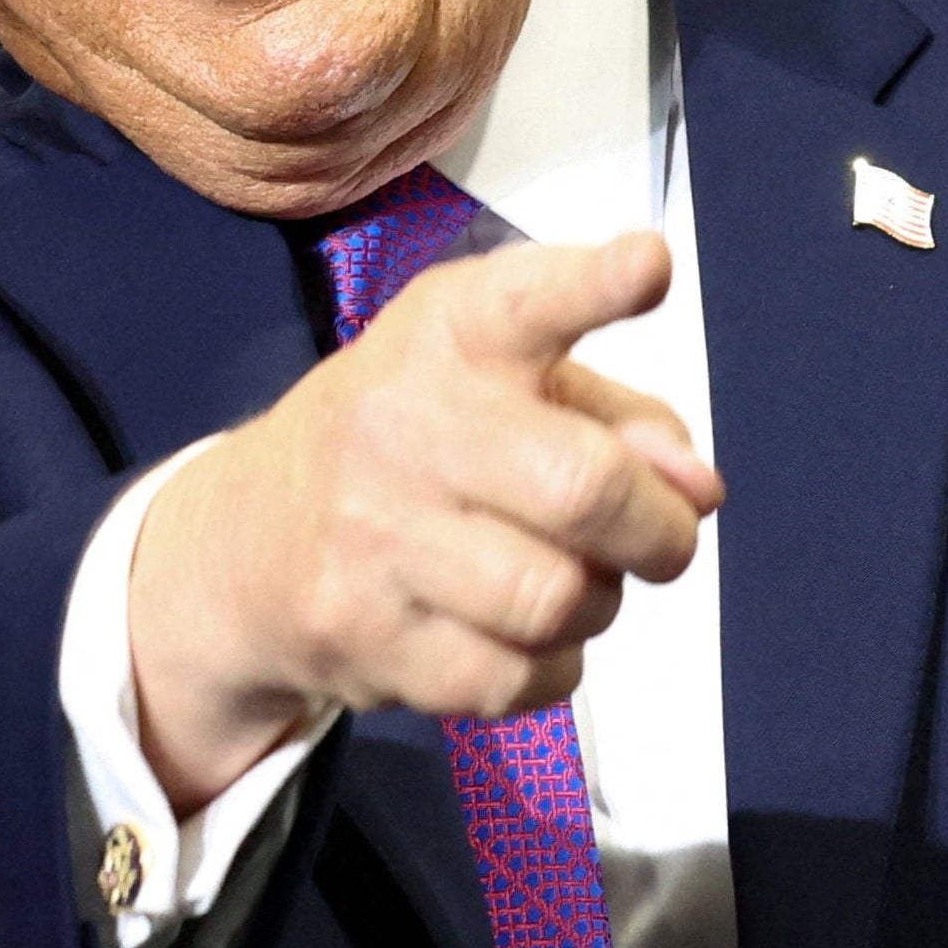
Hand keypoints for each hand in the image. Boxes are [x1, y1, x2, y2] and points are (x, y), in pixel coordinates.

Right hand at [124, 230, 724, 811]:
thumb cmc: (415, 440)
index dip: (596, 284)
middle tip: (663, 538)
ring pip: (557, 600)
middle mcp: (403, 421)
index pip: (526, 299)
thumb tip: (698, 490)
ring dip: (599, 603)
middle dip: (658, 530)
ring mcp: (373, 535)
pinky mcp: (362, 637)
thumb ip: (619, 417)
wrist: (248, 541)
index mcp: (450, 332)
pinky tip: (517, 633)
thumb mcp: (504, 385)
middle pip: (582, 488)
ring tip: (574, 582)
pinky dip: (550, 668)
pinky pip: (515, 680)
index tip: (648, 267)